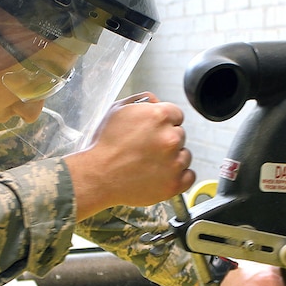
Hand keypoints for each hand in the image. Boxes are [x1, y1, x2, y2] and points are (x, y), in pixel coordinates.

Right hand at [66, 92, 195, 219]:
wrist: (97, 176)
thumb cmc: (104, 144)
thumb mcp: (117, 110)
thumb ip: (142, 100)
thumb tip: (156, 101)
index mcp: (160, 116)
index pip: (176, 115)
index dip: (163, 123)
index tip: (153, 132)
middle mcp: (171, 138)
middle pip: (180, 135)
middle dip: (166, 140)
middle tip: (146, 149)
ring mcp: (175, 162)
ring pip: (185, 156)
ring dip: (172, 159)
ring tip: (149, 164)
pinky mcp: (174, 184)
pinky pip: (189, 176)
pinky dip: (179, 176)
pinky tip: (162, 175)